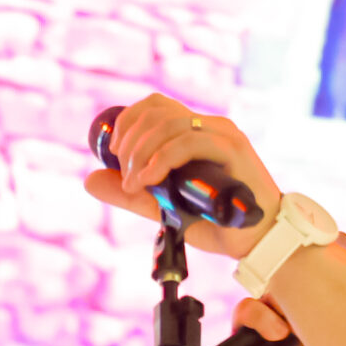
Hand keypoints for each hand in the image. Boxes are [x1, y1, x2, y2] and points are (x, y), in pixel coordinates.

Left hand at [81, 95, 286, 261]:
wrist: (256, 240)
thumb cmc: (215, 221)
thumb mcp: (162, 206)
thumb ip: (129, 193)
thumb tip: (89, 179)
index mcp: (193, 131)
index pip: (154, 105)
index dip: (126, 122)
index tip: (113, 154)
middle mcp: (209, 126)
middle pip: (157, 110)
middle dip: (129, 141)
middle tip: (124, 176)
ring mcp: (222, 135)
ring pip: (170, 124)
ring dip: (141, 153)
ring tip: (134, 184)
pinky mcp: (233, 150)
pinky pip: (190, 142)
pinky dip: (162, 159)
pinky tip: (149, 180)